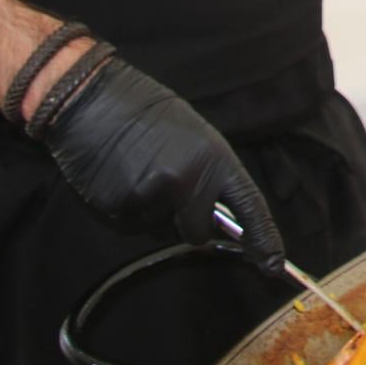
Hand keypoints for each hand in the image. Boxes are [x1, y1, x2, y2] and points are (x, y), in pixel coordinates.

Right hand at [35, 56, 283, 273]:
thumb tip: (215, 217)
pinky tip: (115, 177)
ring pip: (159, 230)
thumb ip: (208, 177)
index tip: (273, 264)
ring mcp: (156, 197)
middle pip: (198, 233)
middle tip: (165, 186)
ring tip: (135, 170)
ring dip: (150, 213)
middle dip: (185, 223)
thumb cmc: (144, 113)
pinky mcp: (124, 208)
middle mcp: (190, 181)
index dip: (263, 238)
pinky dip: (125, 210)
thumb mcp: (193, 137)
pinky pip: (131, 225)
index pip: (249, 206)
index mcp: (215, 158)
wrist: (93, 99)